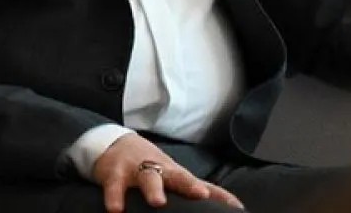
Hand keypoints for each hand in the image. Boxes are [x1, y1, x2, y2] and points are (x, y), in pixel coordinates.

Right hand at [91, 134, 243, 212]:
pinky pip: (114, 186)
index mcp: (175, 173)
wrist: (114, 143)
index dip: (218, 195)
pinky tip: (115, 210)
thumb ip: (201, 189)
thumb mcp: (174, 175)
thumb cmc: (149, 165)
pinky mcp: (115, 174)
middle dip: (189, 185)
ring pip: (147, 177)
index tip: (235, 206)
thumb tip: (235, 205)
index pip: (200, 184)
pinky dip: (114, 197)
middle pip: (177, 175)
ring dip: (153, 189)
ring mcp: (137, 170)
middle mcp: (159, 169)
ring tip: (158, 202)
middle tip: (200, 194)